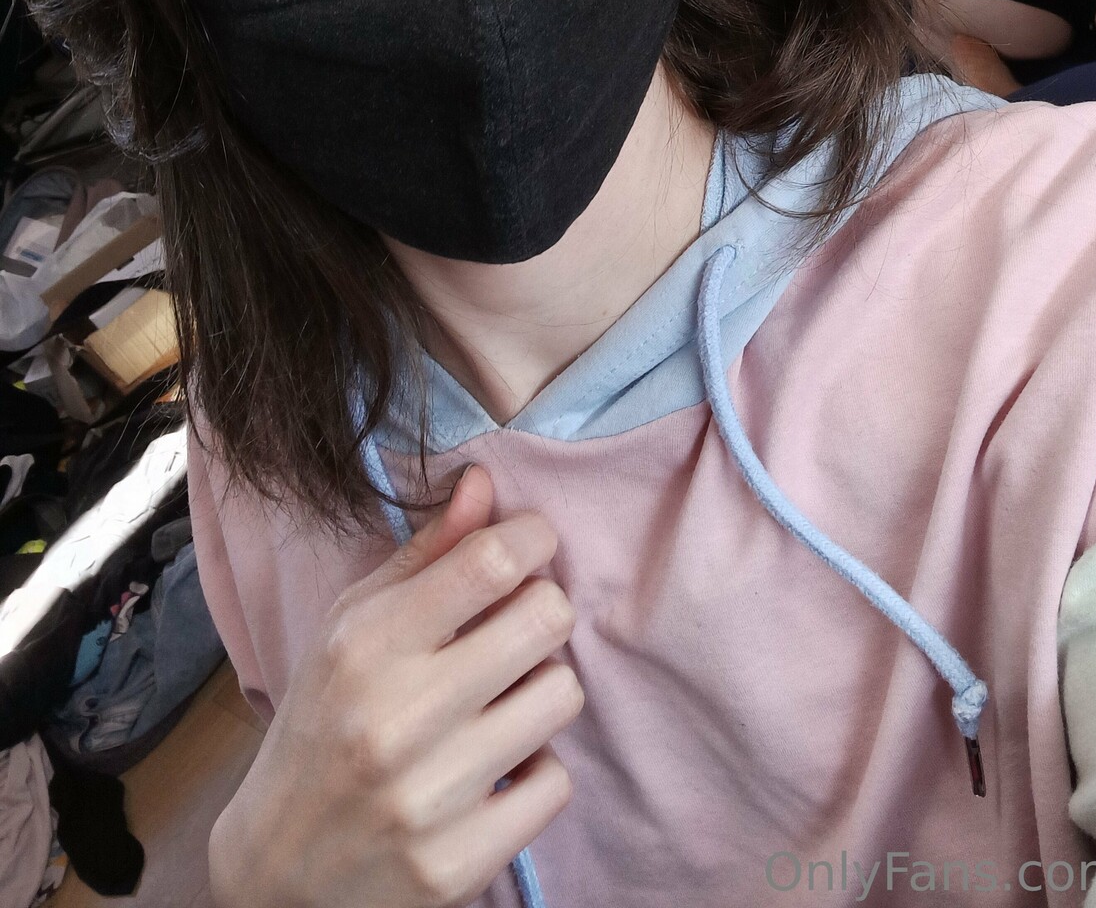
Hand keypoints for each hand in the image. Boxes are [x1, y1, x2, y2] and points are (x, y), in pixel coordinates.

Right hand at [209, 467, 580, 907]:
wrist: (277, 870)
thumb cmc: (322, 724)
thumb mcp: (350, 626)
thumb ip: (424, 554)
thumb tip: (485, 482)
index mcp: (366, 645)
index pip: (491, 561)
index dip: (531, 539)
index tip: (528, 546)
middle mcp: (398, 718)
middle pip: (546, 618)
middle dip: (541, 611)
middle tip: (513, 629)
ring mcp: (430, 797)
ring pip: (561, 695)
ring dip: (540, 691)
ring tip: (498, 703)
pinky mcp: (457, 863)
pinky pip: (556, 782)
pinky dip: (535, 771)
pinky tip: (495, 769)